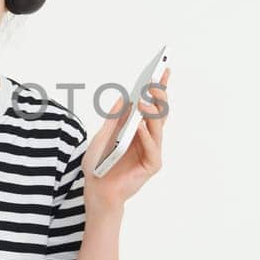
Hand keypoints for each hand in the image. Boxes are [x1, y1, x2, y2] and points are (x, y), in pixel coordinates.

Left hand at [83, 67, 170, 210]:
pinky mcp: (151, 165)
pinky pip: (152, 149)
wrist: (97, 190)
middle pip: (159, 113)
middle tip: (156, 81)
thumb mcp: (102, 137)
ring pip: (157, 129)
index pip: (152, 104)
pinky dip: (146, 137)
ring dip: (151, 114)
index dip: (158, 88)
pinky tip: (140, 127)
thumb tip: (124, 98)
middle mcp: (148, 138)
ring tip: (144, 102)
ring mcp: (151, 151)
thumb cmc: (99, 165)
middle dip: (159, 96)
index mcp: (139, 128)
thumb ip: (113, 120)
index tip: (162, 69)